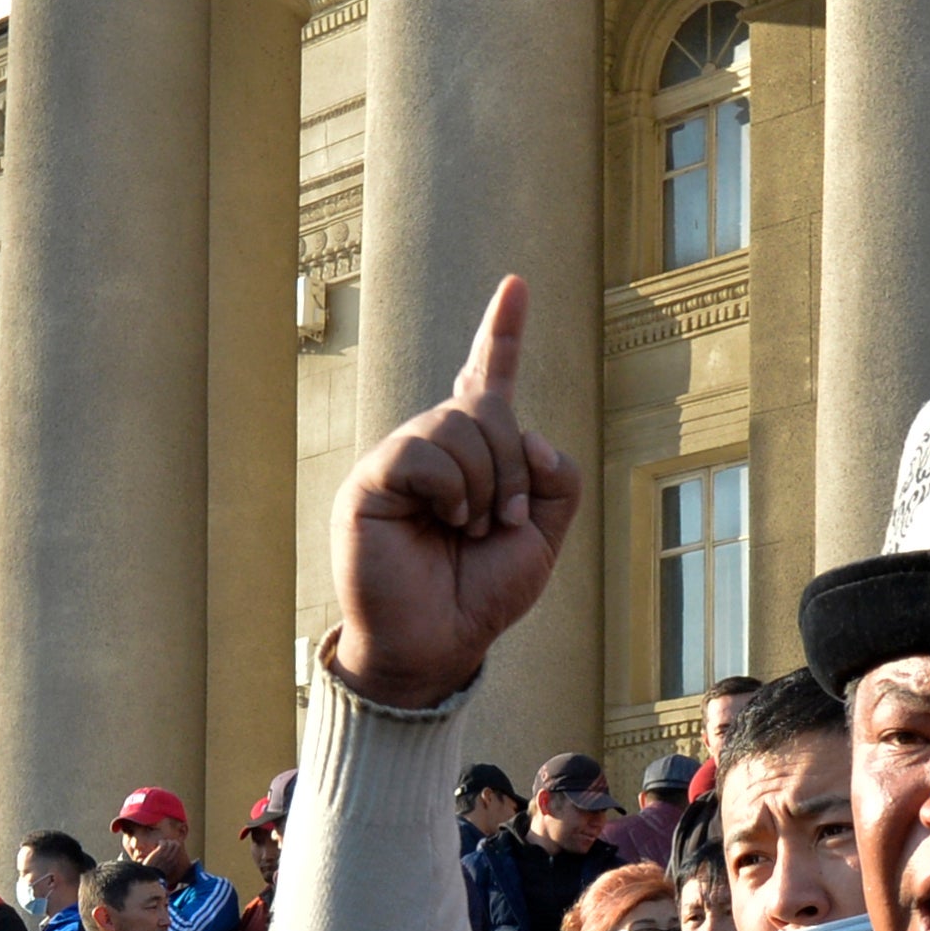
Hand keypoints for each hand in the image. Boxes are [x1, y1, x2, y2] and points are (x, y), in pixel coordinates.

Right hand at [324, 276, 582, 711]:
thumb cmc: (480, 595)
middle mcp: (434, 448)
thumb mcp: (544, 535)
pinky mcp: (372, 480)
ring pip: (461, 426)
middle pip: (489, 406)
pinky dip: (449, 491)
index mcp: (475, 456)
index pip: (487, 380)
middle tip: (500, 523)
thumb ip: (557, 477)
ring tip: (466, 530)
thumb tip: (528, 433)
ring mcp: (400, 460)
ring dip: (485, 486)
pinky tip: (440, 523)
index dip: (502, 333)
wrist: (437, 644)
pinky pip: (423, 453)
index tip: (517, 285)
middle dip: (513, 466)